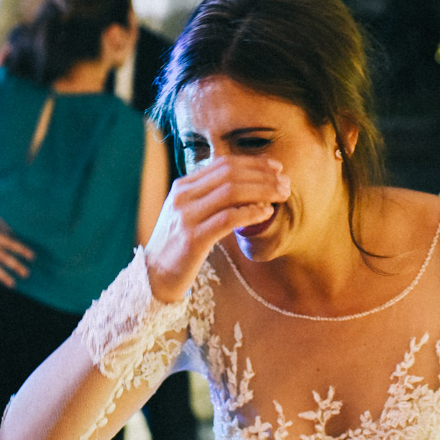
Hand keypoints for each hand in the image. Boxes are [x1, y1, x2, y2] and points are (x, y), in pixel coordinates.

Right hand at [144, 156, 289, 301]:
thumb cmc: (179, 245)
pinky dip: (250, 213)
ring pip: (230, 192)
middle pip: (230, 174)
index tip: (277, 167)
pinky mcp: (192, 239)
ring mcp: (185, 216)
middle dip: (263, 175)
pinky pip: (227, 219)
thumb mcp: (191, 214)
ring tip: (281, 195)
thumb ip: (212, 198)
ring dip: (262, 191)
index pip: (223, 163)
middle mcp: (182, 196)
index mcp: (183, 186)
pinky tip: (266, 212)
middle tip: (285, 183)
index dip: (254, 163)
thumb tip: (251, 186)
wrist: (154, 276)